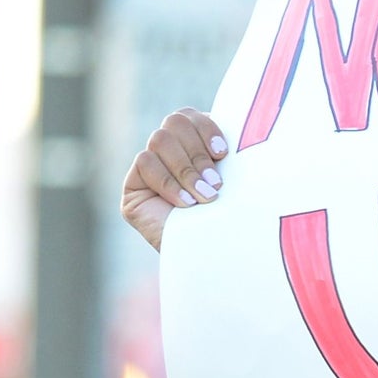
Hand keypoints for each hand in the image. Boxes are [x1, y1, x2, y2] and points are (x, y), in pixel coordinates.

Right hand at [120, 107, 228, 252]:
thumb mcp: (237, 180)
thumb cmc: (235, 220)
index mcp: (194, 145)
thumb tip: (244, 121)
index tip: (224, 154)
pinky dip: (168, 182)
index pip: (190, 116)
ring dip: (186, 170)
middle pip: (174, 121)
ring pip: (159, 139)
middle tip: (216, 185)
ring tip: (204, 198)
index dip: (206, 129)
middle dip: (197, 154)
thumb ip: (227, 150)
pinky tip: (185, 205)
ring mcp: (150, 169)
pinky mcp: (133, 188)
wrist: (219, 261)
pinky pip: (145, 163)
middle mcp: (170, 153)